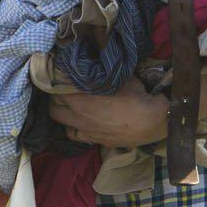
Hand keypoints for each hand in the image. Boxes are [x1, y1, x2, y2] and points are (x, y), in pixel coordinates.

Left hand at [47, 86, 171, 147]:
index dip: (57, 82)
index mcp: (80, 100)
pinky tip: (82, 123)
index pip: (56, 90)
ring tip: (70, 108)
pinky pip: (76, 136)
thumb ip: (103, 74)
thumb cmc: (136, 98)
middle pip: (54, 109)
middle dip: (55, 100)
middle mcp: (78, 117)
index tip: (61, 76)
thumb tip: (98, 65)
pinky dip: (75, 129)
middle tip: (62, 91)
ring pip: (62, 125)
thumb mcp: (119, 78)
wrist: (152, 122)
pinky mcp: (95, 141)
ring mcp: (86, 132)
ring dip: (63, 115)